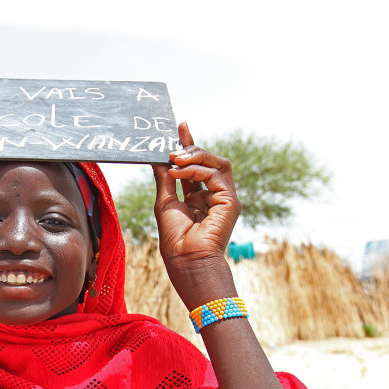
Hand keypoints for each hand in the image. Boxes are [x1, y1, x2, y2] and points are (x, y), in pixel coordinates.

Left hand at [151, 122, 240, 267]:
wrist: (186, 260)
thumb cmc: (175, 238)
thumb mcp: (164, 201)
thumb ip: (164, 178)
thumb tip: (158, 157)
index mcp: (199, 197)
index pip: (196, 166)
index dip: (190, 146)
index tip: (181, 127)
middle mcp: (213, 196)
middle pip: (210, 161)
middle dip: (192, 148)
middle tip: (173, 147)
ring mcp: (223, 198)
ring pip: (217, 163)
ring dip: (195, 157)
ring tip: (176, 158)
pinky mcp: (230, 202)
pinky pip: (215, 175)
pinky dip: (196, 171)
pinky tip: (179, 173)